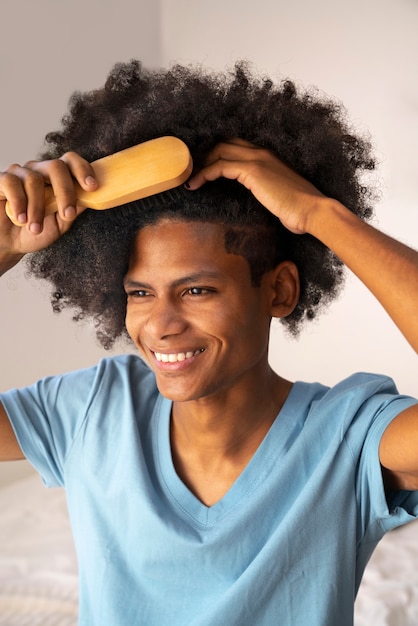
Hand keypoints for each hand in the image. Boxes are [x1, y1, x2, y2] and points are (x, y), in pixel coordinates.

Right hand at [0, 152, 97, 260]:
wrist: (8, 244)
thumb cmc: (35, 231)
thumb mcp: (60, 224)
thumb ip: (74, 209)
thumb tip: (92, 197)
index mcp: (56, 178)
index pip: (71, 162)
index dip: (83, 170)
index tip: (93, 187)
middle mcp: (38, 171)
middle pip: (56, 166)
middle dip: (65, 191)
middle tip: (67, 215)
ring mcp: (19, 174)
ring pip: (33, 179)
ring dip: (37, 208)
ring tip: (35, 228)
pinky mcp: (0, 180)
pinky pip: (11, 183)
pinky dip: (18, 203)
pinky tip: (21, 219)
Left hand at [186, 139, 324, 234]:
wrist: (312, 210)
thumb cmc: (299, 210)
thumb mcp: (277, 196)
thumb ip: (264, 192)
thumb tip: (256, 199)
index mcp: (268, 157)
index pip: (236, 147)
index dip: (216, 155)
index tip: (202, 169)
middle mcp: (261, 153)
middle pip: (224, 144)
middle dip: (204, 155)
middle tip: (190, 172)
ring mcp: (257, 159)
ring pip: (219, 151)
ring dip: (200, 163)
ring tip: (188, 177)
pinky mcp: (252, 170)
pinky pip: (220, 166)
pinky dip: (203, 173)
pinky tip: (194, 184)